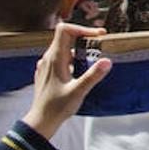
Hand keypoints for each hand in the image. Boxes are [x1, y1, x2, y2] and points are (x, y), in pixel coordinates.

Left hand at [21, 23, 111, 140]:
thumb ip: (93, 75)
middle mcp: (48, 58)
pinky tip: (79, 70)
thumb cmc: (57, 107)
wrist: (41, 120)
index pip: (65, 30)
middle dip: (85, 38)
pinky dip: (72, 57)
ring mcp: (46, 65)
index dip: (82, 28)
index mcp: (55, 59)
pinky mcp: (47, 71)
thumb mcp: (78, 92)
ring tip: (92, 60)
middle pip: (66, 36)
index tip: (98, 36)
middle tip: (101, 46)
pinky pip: (60, 56)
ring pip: (64, 46)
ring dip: (79, 49)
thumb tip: (107, 61)